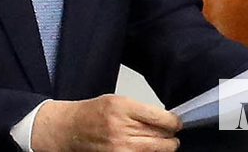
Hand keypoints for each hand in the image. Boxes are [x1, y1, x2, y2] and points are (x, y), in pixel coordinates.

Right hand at [31, 94, 181, 151]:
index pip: (161, 118)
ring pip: (156, 150)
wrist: (71, 128)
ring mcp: (120, 147)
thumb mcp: (117, 101)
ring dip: (165, 148)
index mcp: (123, 107)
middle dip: (171, 137)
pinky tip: (149, 149)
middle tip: (173, 135)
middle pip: (162, 136)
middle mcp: (122, 128)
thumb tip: (165, 120)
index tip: (177, 123)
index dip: (174, 122)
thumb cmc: (93, 113)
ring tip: (166, 144)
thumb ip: (141, 110)